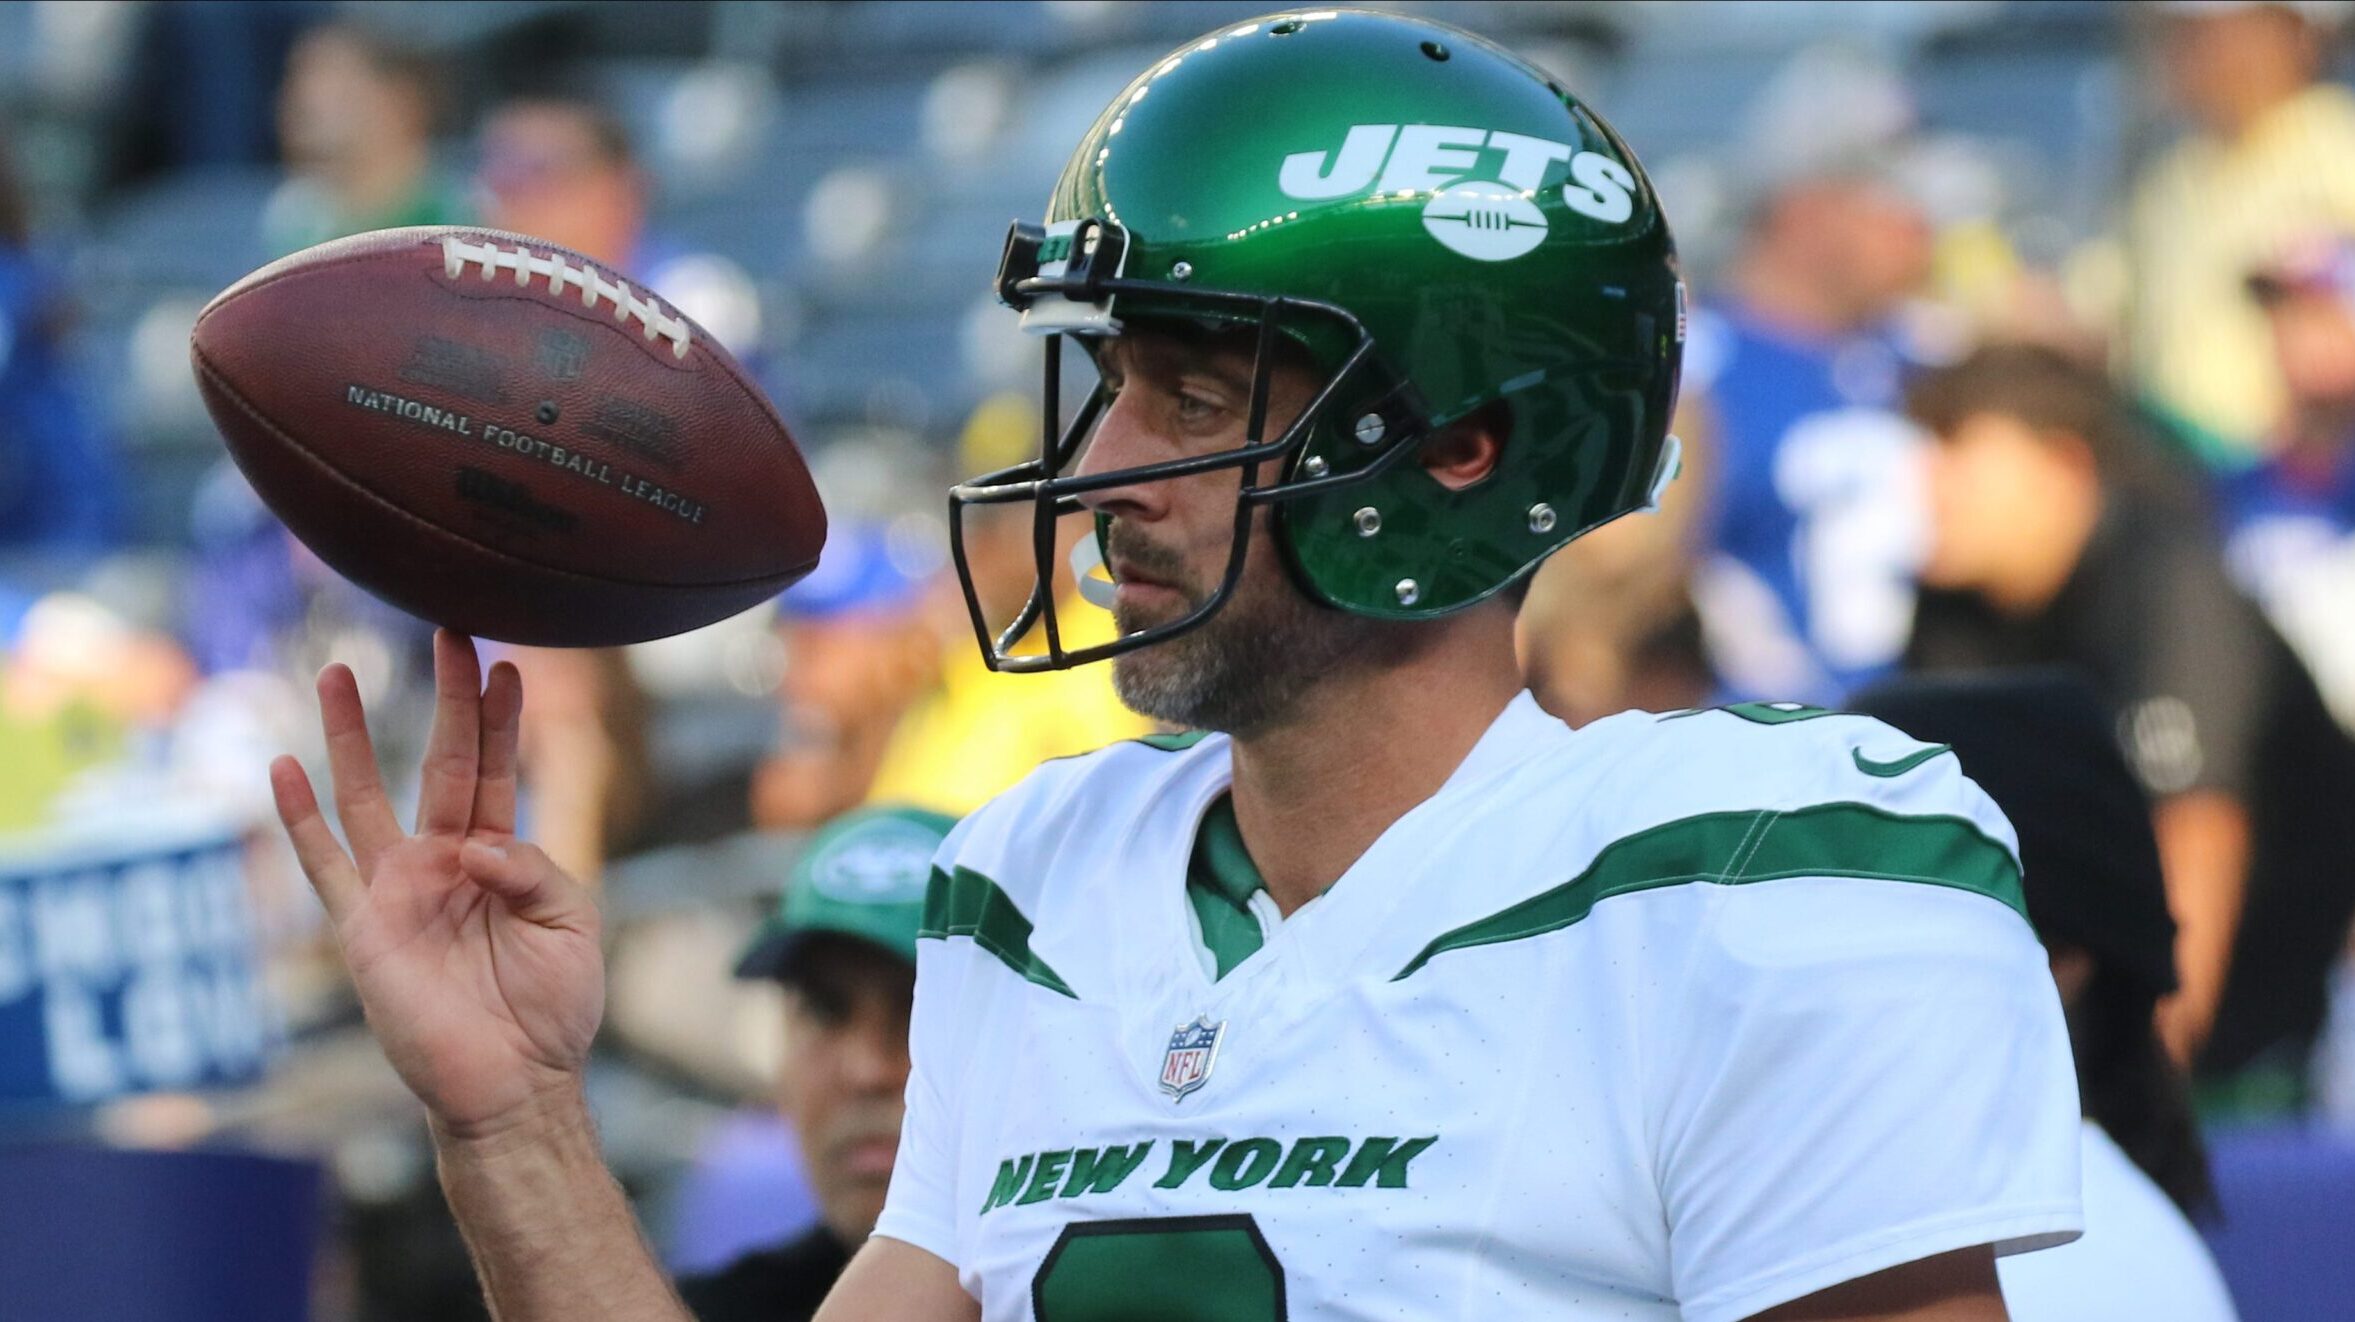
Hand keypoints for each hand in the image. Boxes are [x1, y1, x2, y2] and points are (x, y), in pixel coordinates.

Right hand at [271, 630, 605, 1138]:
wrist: (516, 1083)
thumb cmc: (553, 1008)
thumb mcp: (572, 923)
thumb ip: (533, 868)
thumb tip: (474, 846)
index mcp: (500, 854)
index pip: (498, 768)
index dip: (500, 717)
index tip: (508, 661)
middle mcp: (444, 860)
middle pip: (441, 761)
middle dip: (444, 698)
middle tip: (448, 630)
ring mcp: (399, 889)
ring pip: (367, 795)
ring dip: (353, 736)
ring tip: (340, 674)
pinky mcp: (363, 927)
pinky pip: (324, 864)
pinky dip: (297, 819)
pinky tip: (279, 769)